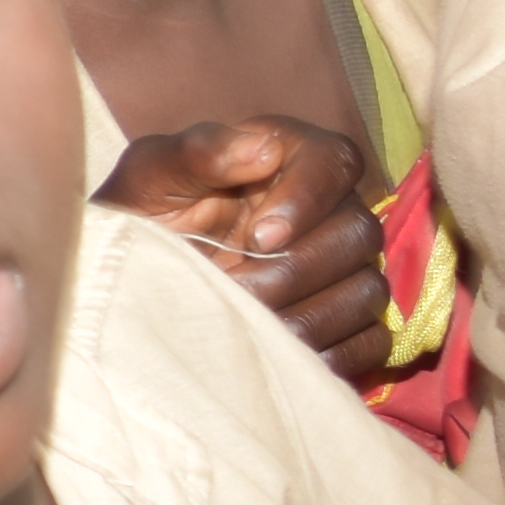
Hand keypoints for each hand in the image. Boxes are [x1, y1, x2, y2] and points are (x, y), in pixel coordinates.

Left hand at [94, 116, 391, 376]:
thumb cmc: (142, 213)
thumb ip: (200, 152)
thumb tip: (263, 150)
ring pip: (366, 289)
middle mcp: (329, 208)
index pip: (336, 161)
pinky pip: (371, 340)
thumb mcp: (150, 175)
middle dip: (294, 269)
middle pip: (357, 233)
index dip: (308, 198)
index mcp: (289, 157)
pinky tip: (283, 355)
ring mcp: (343, 267)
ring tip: (249, 323)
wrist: (134, 278)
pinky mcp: (347, 320)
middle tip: (236, 289)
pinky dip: (335, 354)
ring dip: (309, 315)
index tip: (258, 236)